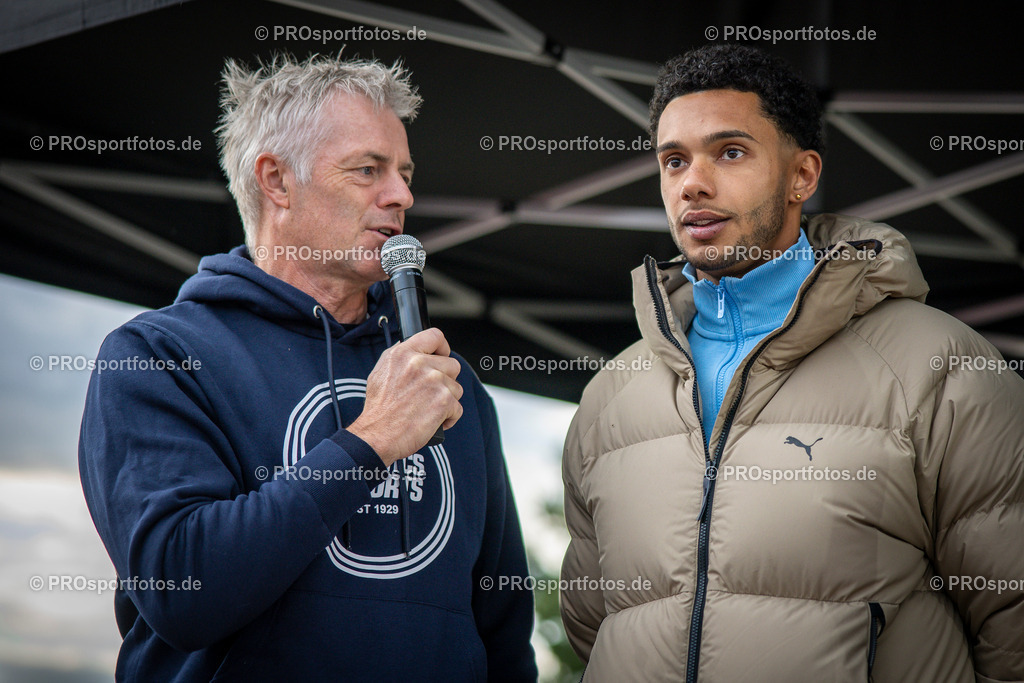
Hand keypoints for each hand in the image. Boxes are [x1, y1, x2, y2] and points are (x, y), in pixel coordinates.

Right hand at [348, 328, 462, 465]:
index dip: (442, 348)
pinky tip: (433, 421)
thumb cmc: (379, 409)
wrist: (377, 435)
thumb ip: (401, 357)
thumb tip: (416, 351)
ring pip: (456, 388)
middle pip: (452, 365)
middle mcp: (419, 364)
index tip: (442, 356)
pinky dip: (449, 418)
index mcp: (403, 354)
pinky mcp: (444, 400)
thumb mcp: (380, 372)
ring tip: (428, 409)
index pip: (435, 336)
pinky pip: (458, 408)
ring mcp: (434, 381)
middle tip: (430, 393)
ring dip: (446, 400)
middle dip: (445, 380)